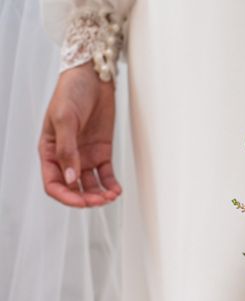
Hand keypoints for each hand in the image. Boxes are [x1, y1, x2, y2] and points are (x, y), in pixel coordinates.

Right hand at [38, 62, 120, 207]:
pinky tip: (116, 190)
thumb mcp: (64, 119)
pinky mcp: (102, 151)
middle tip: (100, 200)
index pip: (53, 183)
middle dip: (86, 198)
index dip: (66, 196)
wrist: (93, 76)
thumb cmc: (71, 92)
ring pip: (90, 185)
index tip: (81, 201)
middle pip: (73, 188)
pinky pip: (106, 175)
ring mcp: (85, 155)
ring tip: (111, 196)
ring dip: (100, 194)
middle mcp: (67, 156)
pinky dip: (111, 184)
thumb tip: (71, 178)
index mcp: (50, 151)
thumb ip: (67, 150)